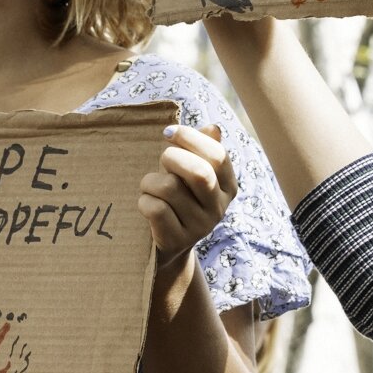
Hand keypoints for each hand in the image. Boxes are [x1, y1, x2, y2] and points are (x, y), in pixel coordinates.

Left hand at [142, 122, 235, 263]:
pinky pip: (155, 208)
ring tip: (150, 186)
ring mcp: (199, 227)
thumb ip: (203, 149)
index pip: (218, 155)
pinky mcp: (177, 240)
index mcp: (228, 186)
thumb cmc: (178, 197)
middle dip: (172, 157)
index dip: (191, 138)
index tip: (169, 132)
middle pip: (200, 173)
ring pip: (170, 188)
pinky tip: (147, 203)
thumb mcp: (191, 172)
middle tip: (162, 159)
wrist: (168, 243)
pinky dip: (144, 200)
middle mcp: (219, 208)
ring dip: (151, 180)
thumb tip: (213, 128)